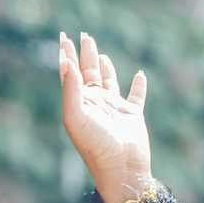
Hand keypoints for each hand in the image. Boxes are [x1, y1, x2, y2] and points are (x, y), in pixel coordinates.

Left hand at [58, 31, 154, 202]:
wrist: (121, 168)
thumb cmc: (95, 145)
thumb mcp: (77, 116)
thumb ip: (71, 89)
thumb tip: (65, 62)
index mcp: (79, 102)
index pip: (71, 73)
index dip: (67, 54)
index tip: (63, 36)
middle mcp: (95, 103)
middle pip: (89, 72)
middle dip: (86, 54)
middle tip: (83, 35)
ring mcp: (114, 108)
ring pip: (109, 81)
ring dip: (106, 66)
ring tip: (101, 52)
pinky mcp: (133, 115)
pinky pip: (137, 96)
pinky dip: (139, 85)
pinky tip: (140, 75)